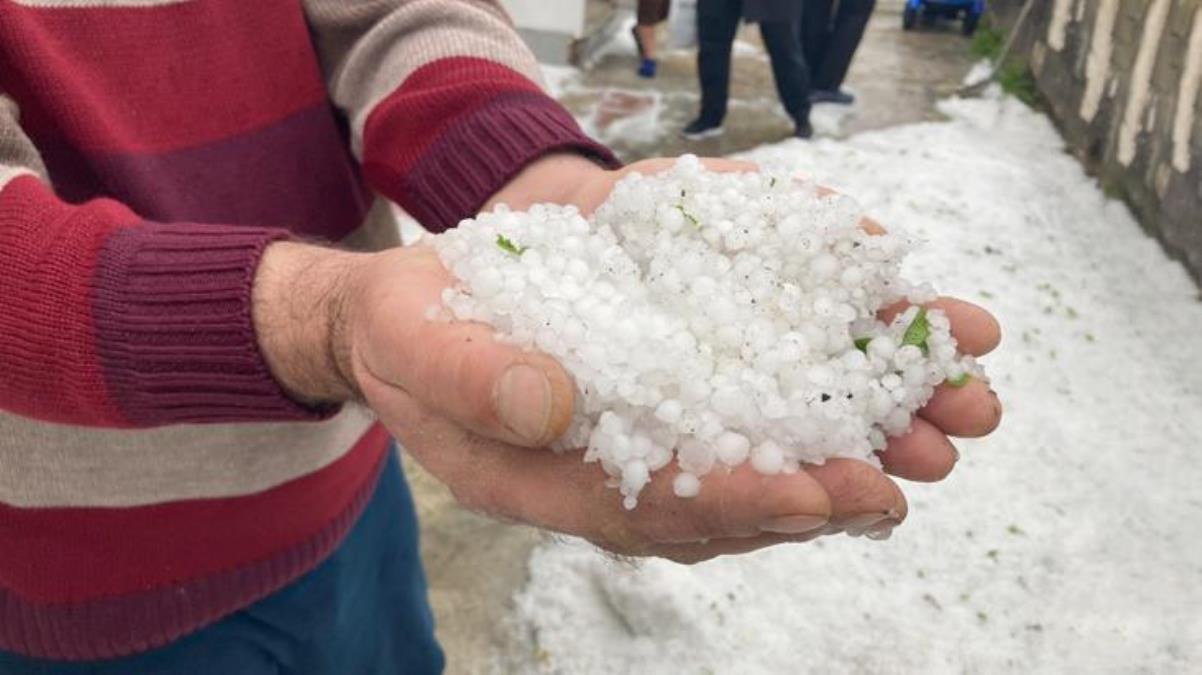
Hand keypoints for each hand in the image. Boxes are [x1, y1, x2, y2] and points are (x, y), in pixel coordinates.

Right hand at [253, 154, 1001, 562]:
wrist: (411, 315)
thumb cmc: (411, 336)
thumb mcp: (413, 344)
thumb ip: (473, 379)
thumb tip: (555, 401)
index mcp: (557, 480)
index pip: (662, 509)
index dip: (744, 505)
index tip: (825, 496)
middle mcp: (621, 466)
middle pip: (741, 490)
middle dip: (838, 479)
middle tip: (926, 460)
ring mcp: (651, 426)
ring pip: (764, 445)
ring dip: (857, 428)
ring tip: (945, 405)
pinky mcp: (670, 382)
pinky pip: (753, 396)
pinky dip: (819, 375)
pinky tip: (879, 349)